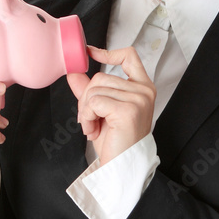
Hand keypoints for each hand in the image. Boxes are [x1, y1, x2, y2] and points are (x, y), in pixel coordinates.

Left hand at [66, 46, 155, 166]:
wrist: (121, 166)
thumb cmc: (116, 142)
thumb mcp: (100, 112)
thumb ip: (90, 91)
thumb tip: (73, 73)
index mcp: (142, 88)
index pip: (129, 56)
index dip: (108, 52)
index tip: (90, 52)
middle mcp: (144, 91)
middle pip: (100, 77)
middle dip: (86, 99)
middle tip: (90, 120)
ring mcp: (138, 99)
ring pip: (94, 89)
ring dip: (86, 111)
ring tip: (93, 128)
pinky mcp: (128, 110)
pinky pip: (94, 102)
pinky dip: (87, 117)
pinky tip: (93, 131)